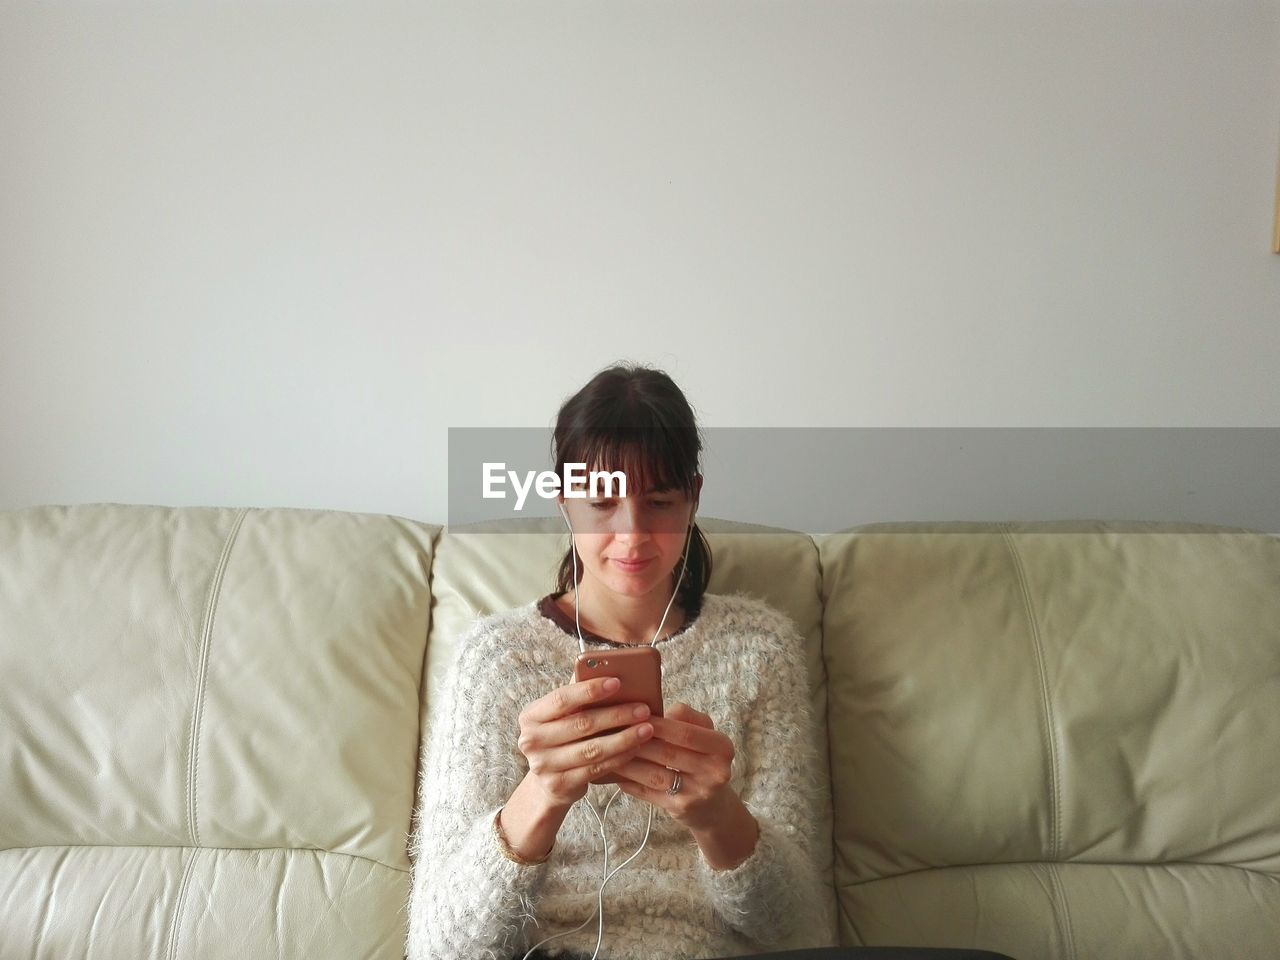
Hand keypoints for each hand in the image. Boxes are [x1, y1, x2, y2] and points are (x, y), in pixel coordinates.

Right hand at [516, 676, 654, 808]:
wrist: (548, 781)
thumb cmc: (561, 737)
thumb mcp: (562, 715)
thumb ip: (578, 694)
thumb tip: (609, 667)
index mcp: (531, 716)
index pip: (562, 698)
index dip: (590, 690)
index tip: (617, 681)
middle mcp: (531, 741)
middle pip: (581, 724)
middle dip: (616, 715)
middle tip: (643, 708)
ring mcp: (543, 766)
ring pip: (592, 749)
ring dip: (624, 738)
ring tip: (647, 729)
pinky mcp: (559, 785)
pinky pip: (596, 769)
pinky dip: (619, 758)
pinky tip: (635, 749)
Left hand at [610, 702, 737, 831]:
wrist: (713, 806)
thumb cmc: (703, 758)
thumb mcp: (706, 733)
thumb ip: (686, 716)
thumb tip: (661, 710)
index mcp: (722, 748)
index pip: (686, 733)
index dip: (659, 725)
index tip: (636, 715)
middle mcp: (715, 772)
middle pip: (668, 754)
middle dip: (638, 742)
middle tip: (614, 731)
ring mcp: (697, 794)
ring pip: (655, 775)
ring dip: (629, 762)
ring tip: (609, 750)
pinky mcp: (680, 809)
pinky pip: (648, 793)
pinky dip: (629, 781)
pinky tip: (615, 771)